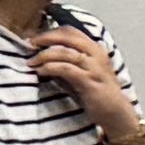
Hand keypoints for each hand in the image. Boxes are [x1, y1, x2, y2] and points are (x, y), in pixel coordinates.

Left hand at [30, 22, 144, 144]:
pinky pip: (66, 69)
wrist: (116, 113)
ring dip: (44, 55)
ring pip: (64, 52)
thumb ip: (65, 63)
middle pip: (67, 36)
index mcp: (94, 48)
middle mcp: (96, 53)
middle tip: (28, 44)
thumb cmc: (96, 93)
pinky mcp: (89, 81)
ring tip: (31, 62)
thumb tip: (40, 56)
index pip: (70, 31)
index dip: (50, 32)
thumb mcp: (80, 73)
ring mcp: (94, 67)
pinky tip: (40, 71)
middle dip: (45, 38)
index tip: (33, 38)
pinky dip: (50, 68)